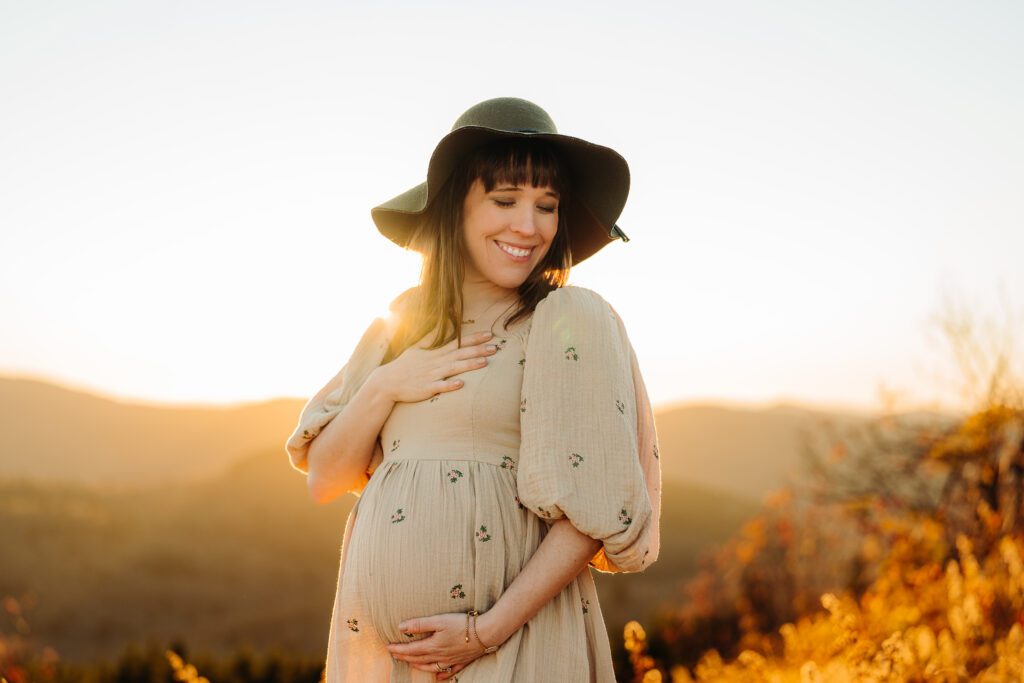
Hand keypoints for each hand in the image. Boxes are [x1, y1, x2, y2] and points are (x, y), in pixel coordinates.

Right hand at [374, 330, 496, 403]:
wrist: (387, 382)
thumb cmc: (404, 365)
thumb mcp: (416, 348)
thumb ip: (431, 337)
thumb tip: (441, 325)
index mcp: (435, 353)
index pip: (458, 343)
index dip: (474, 339)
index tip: (489, 334)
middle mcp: (436, 362)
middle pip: (460, 354)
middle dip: (478, 350)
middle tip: (495, 348)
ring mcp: (431, 375)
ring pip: (453, 368)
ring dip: (469, 365)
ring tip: (484, 363)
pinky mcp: (426, 388)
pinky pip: (440, 386)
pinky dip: (450, 385)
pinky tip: (461, 384)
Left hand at [386, 611, 494, 679]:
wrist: (486, 633)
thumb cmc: (462, 624)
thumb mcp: (439, 620)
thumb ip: (419, 624)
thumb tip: (401, 627)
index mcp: (432, 646)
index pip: (411, 649)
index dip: (398, 648)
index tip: (388, 647)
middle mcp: (439, 656)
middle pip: (418, 658)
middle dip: (404, 657)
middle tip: (394, 655)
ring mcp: (451, 660)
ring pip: (431, 666)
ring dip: (419, 665)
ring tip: (411, 664)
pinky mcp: (461, 661)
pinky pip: (449, 671)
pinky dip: (442, 674)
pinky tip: (438, 677)